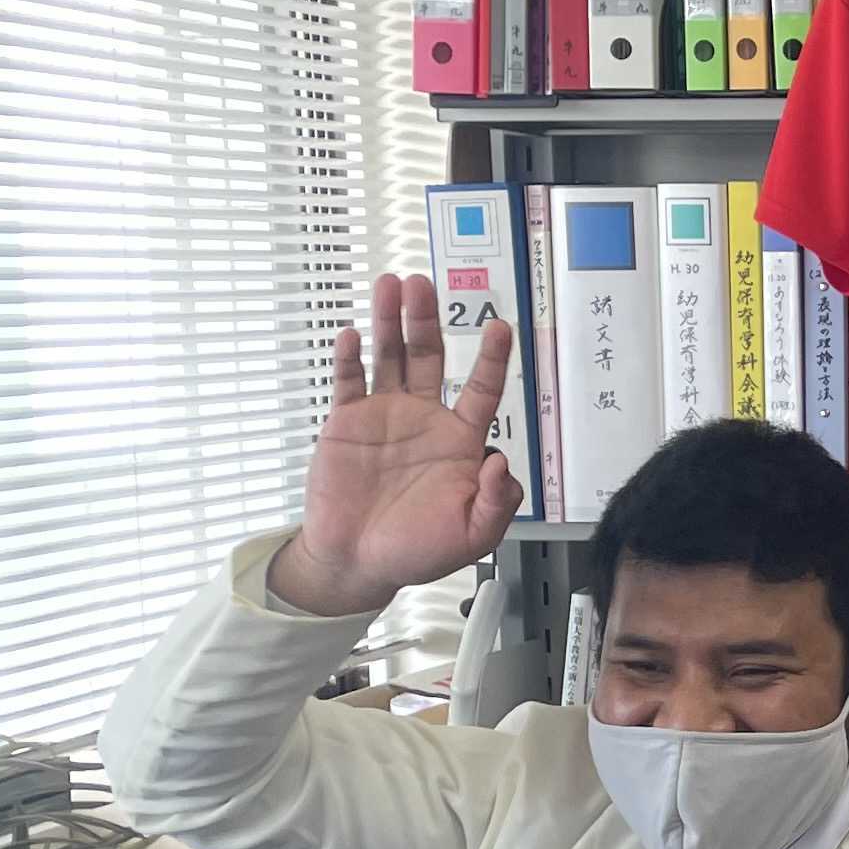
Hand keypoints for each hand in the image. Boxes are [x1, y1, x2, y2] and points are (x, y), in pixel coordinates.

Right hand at [268, 274, 520, 619]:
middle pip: (429, 357)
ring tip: (391, 286)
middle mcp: (424, 419)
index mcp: (460, 440)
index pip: (482, 389)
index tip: (500, 327)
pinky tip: (353, 336)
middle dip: (428, 320)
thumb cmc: (416, 550)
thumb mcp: (473, 534)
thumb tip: (501, 463)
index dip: (492, 358)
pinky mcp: (346, 424)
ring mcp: (384, 416)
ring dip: (391, 321)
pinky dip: (349, 358)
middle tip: (423, 285)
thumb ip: (497, 501)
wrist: (357, 563)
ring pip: (390, 357)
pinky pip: (348, 383)